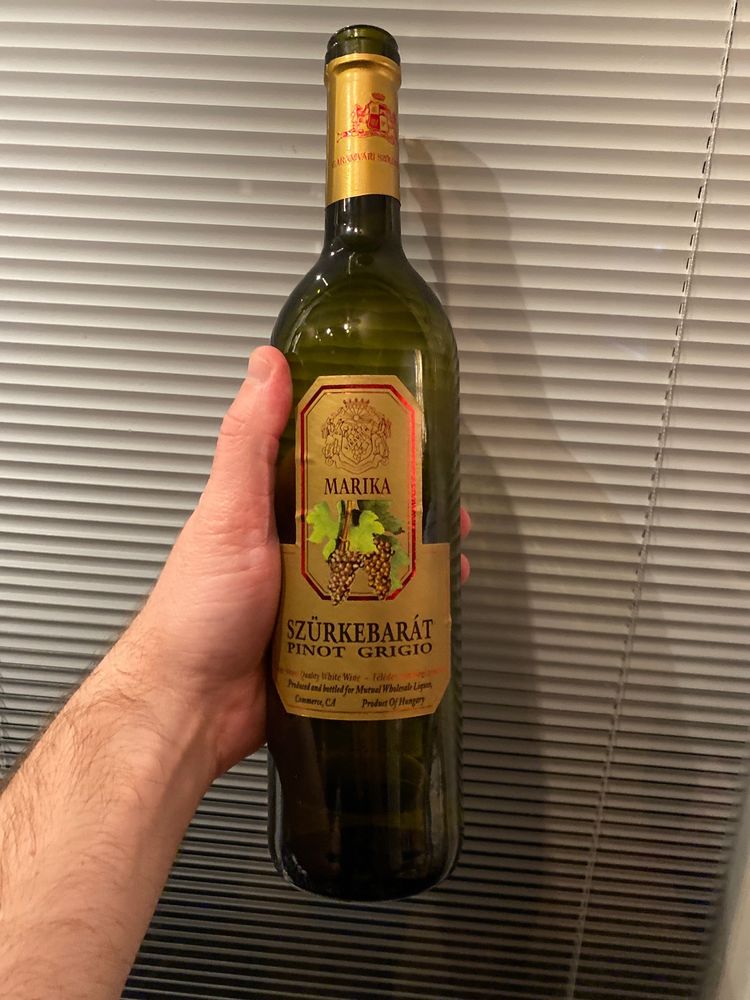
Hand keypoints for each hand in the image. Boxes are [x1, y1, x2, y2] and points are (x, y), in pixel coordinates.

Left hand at [102, 347, 471, 780]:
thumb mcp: (228, 513)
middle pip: (363, 514)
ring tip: (448, 555)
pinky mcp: (328, 637)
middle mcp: (292, 547)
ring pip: (376, 565)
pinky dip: (404, 609)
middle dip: (408, 507)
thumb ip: (247, 441)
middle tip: (444, 503)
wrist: (192, 708)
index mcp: (267, 508)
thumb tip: (266, 366)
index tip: (408, 432)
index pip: (327, 460)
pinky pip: (375, 615)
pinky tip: (429, 606)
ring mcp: (313, 593)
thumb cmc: (196, 615)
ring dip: (414, 559)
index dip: (370, 445)